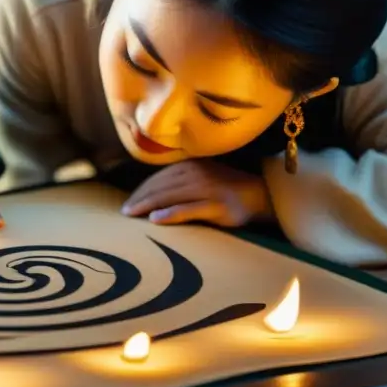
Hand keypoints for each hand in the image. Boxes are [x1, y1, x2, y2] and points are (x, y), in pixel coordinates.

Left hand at [120, 159, 274, 227]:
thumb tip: (152, 196)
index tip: (127, 203)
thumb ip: (181, 183)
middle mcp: (197, 174)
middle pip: (160, 186)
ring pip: (170, 196)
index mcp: (191, 166)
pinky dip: (170, 214)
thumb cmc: (226, 191)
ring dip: (148, 205)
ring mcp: (207, 189)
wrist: (262, 196)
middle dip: (140, 199)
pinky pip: (188, 209)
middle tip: (124, 212)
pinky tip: (155, 220)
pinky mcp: (217, 205)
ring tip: (132, 215)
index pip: (159, 178)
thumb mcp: (202, 180)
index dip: (141, 190)